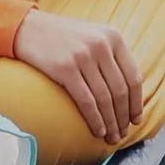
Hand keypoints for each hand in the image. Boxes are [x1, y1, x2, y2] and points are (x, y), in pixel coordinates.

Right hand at [13, 10, 141, 144]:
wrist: (28, 28)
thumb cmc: (63, 37)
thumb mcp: (93, 36)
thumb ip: (112, 56)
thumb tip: (128, 93)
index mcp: (114, 36)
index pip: (133, 76)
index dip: (136, 103)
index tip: (136, 119)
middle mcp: (102, 45)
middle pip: (120, 90)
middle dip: (123, 117)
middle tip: (122, 134)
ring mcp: (83, 56)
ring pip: (105, 98)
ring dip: (110, 122)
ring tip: (111, 137)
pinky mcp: (65, 68)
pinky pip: (86, 101)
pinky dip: (95, 119)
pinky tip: (97, 130)